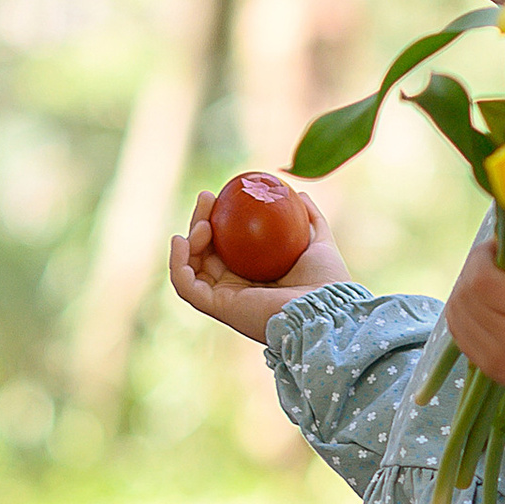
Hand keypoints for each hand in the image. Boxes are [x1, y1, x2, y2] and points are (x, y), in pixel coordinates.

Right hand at [169, 190, 351, 342]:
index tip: (221, 194)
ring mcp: (225, 298)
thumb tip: (298, 194)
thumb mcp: (320, 240)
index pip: (226, 245)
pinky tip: (181, 240)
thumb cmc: (327, 281)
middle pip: (205, 253)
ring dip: (190, 238)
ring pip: (192, 266)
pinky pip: (186, 286)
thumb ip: (311, 219)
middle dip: (200, 222)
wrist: (326, 309)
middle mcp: (236, 288)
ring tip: (203, 220)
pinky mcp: (218, 308)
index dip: (218, 219)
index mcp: (255, 275)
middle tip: (206, 196)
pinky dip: (177, 263)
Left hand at [441, 237, 504, 392]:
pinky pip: (460, 336)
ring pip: (457, 315)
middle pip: (467, 296)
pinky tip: (481, 306)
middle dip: (473, 272)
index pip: (483, 279)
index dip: (482, 257)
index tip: (496, 249)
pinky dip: (465, 315)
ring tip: (485, 283)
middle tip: (489, 263)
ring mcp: (502, 361)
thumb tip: (502, 235)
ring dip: (465, 292)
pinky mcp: (494, 371)